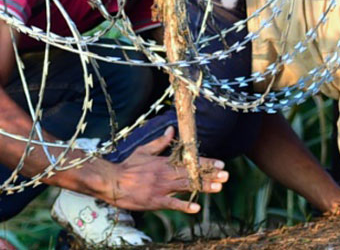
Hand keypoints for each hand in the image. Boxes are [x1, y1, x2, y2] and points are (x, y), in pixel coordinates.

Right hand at [99, 126, 228, 213]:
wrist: (112, 182)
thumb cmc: (127, 166)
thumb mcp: (143, 151)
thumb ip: (159, 143)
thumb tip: (171, 130)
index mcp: (163, 162)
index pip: (189, 162)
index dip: (206, 163)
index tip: (221, 163)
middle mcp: (165, 174)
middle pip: (191, 174)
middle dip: (210, 175)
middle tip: (226, 176)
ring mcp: (161, 188)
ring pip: (186, 187)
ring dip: (203, 187)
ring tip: (218, 187)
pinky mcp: (155, 201)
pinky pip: (172, 204)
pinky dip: (184, 206)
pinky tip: (196, 208)